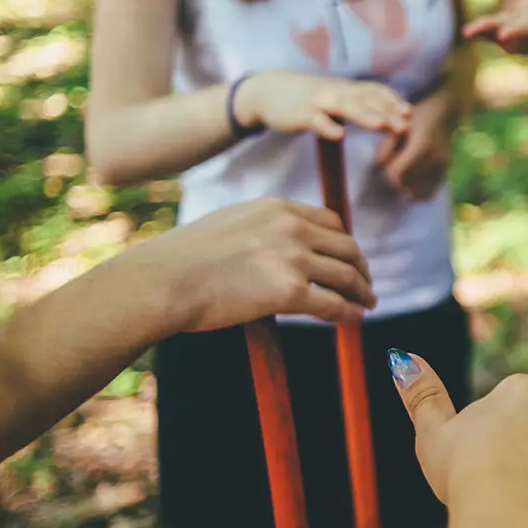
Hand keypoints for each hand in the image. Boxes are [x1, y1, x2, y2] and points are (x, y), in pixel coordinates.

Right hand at [125, 198, 374, 329]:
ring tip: (366, 303)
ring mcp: (292, 258)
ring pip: (346, 275)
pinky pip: (334, 303)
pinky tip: (352, 319)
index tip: (348, 258)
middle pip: (346, 247)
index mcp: (277, 208)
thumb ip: (259, 230)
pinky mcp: (289, 291)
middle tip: (364, 284)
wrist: (161, 281)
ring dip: (361, 291)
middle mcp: (291, 227)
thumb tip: (276, 250)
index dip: (344, 242)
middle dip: (360, 267)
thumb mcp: (227, 225)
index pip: (329, 221)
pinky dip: (349, 312)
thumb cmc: (182, 261)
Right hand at [232, 71, 411, 139]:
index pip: (374, 90)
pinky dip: (327, 126)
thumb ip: (358, 103)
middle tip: (405, 126)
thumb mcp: (335, 96)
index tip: (409, 112)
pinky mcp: (300, 115)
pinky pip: (315, 120)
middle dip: (386, 112)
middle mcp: (336, 92)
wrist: (267, 91)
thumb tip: (387, 115)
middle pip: (365, 99)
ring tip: (381, 126)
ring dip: (363, 115)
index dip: (391, 101)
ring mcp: (318, 103)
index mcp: (346, 89)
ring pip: (344, 106)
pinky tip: (339, 136)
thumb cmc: (308, 97)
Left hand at [374, 86, 456, 200]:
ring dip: (407, 188)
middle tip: (393, 169)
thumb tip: (379, 164)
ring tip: (402, 178)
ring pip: (419, 192)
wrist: (445, 113)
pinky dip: (418, 193)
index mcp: (422, 146)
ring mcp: (443, 167)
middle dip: (396, 180)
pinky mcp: (446, 172)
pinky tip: (411, 186)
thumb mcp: (397, 125)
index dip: (388, 173)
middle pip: (407, 184)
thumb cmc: (417, 116)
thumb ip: (386, 144)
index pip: (398, 173)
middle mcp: (435, 159)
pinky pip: (429, 192)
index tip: (386, 164)